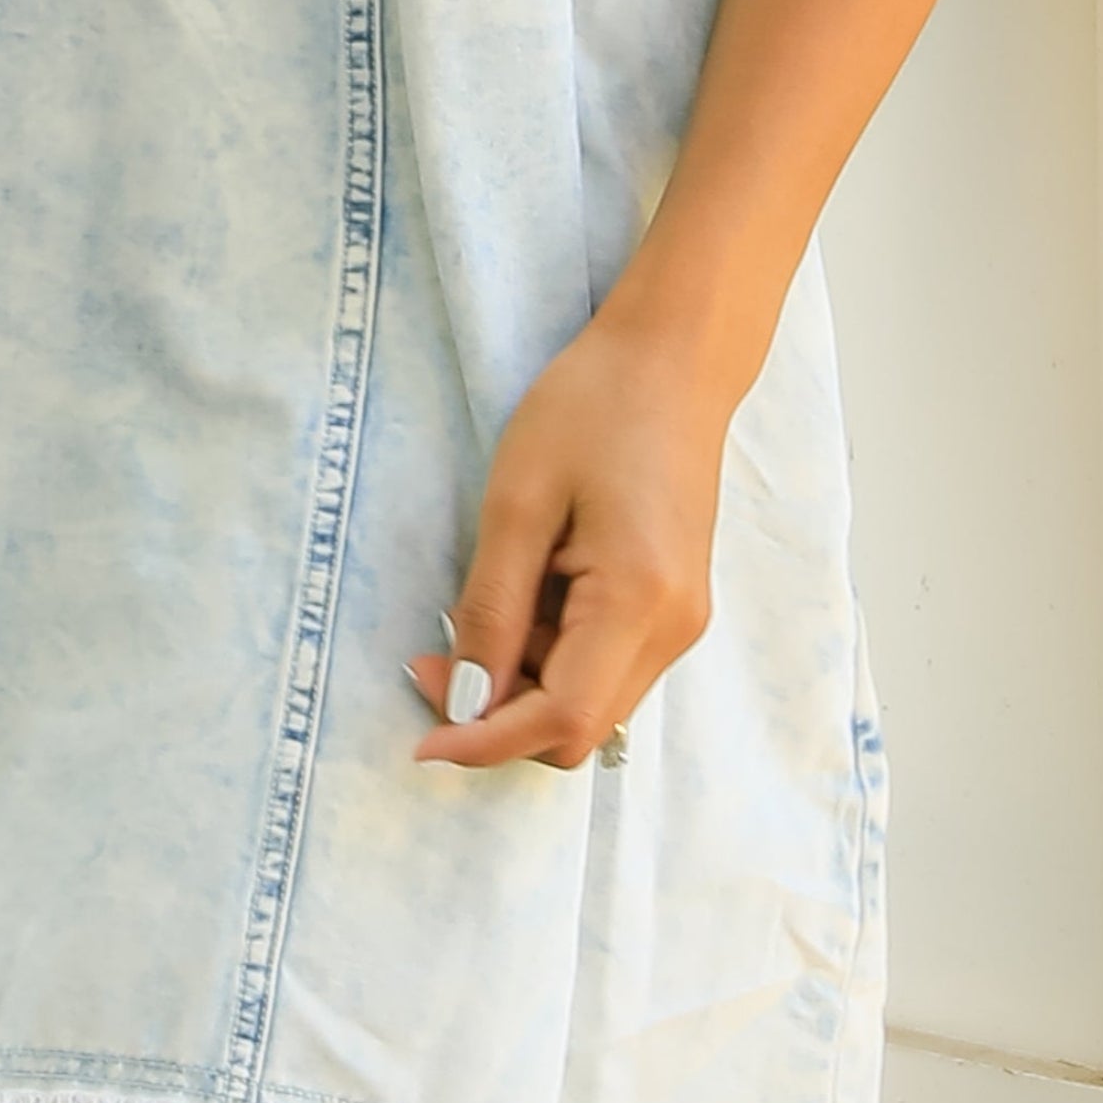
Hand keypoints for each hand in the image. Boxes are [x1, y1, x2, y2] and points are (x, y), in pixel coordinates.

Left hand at [411, 317, 734, 771]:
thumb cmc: (593, 408)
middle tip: (429, 658)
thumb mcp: (519, 500)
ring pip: (589, 704)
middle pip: (577, 729)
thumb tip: (464, 702)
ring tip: (484, 600)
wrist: (674, 359)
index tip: (421, 741)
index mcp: (640, 602)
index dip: (485, 743)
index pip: (560, 721)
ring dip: (522, 682)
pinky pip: (605, 666)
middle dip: (498, 715)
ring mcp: (681, 622)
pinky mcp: (674, 607)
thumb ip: (491, 610)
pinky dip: (552, 655)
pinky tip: (526, 594)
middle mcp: (673, 630)